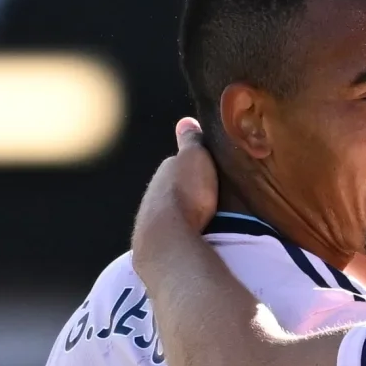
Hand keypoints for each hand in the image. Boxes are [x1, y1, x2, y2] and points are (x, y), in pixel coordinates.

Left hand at [131, 118, 218, 267]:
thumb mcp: (195, 159)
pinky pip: (174, 233)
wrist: (166, 239)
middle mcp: (153, 194)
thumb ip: (191, 142)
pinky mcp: (155, 244)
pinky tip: (198, 237)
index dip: (196, 165)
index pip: (180, 163)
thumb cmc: (185, 194)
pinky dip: (185, 232)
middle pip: (176, 189)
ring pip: (173, 212)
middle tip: (214, 195)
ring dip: (187, 213)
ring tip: (210, 219)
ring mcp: (151, 220)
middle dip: (191, 190)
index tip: (211, 168)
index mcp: (166, 171)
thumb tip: (185, 121)